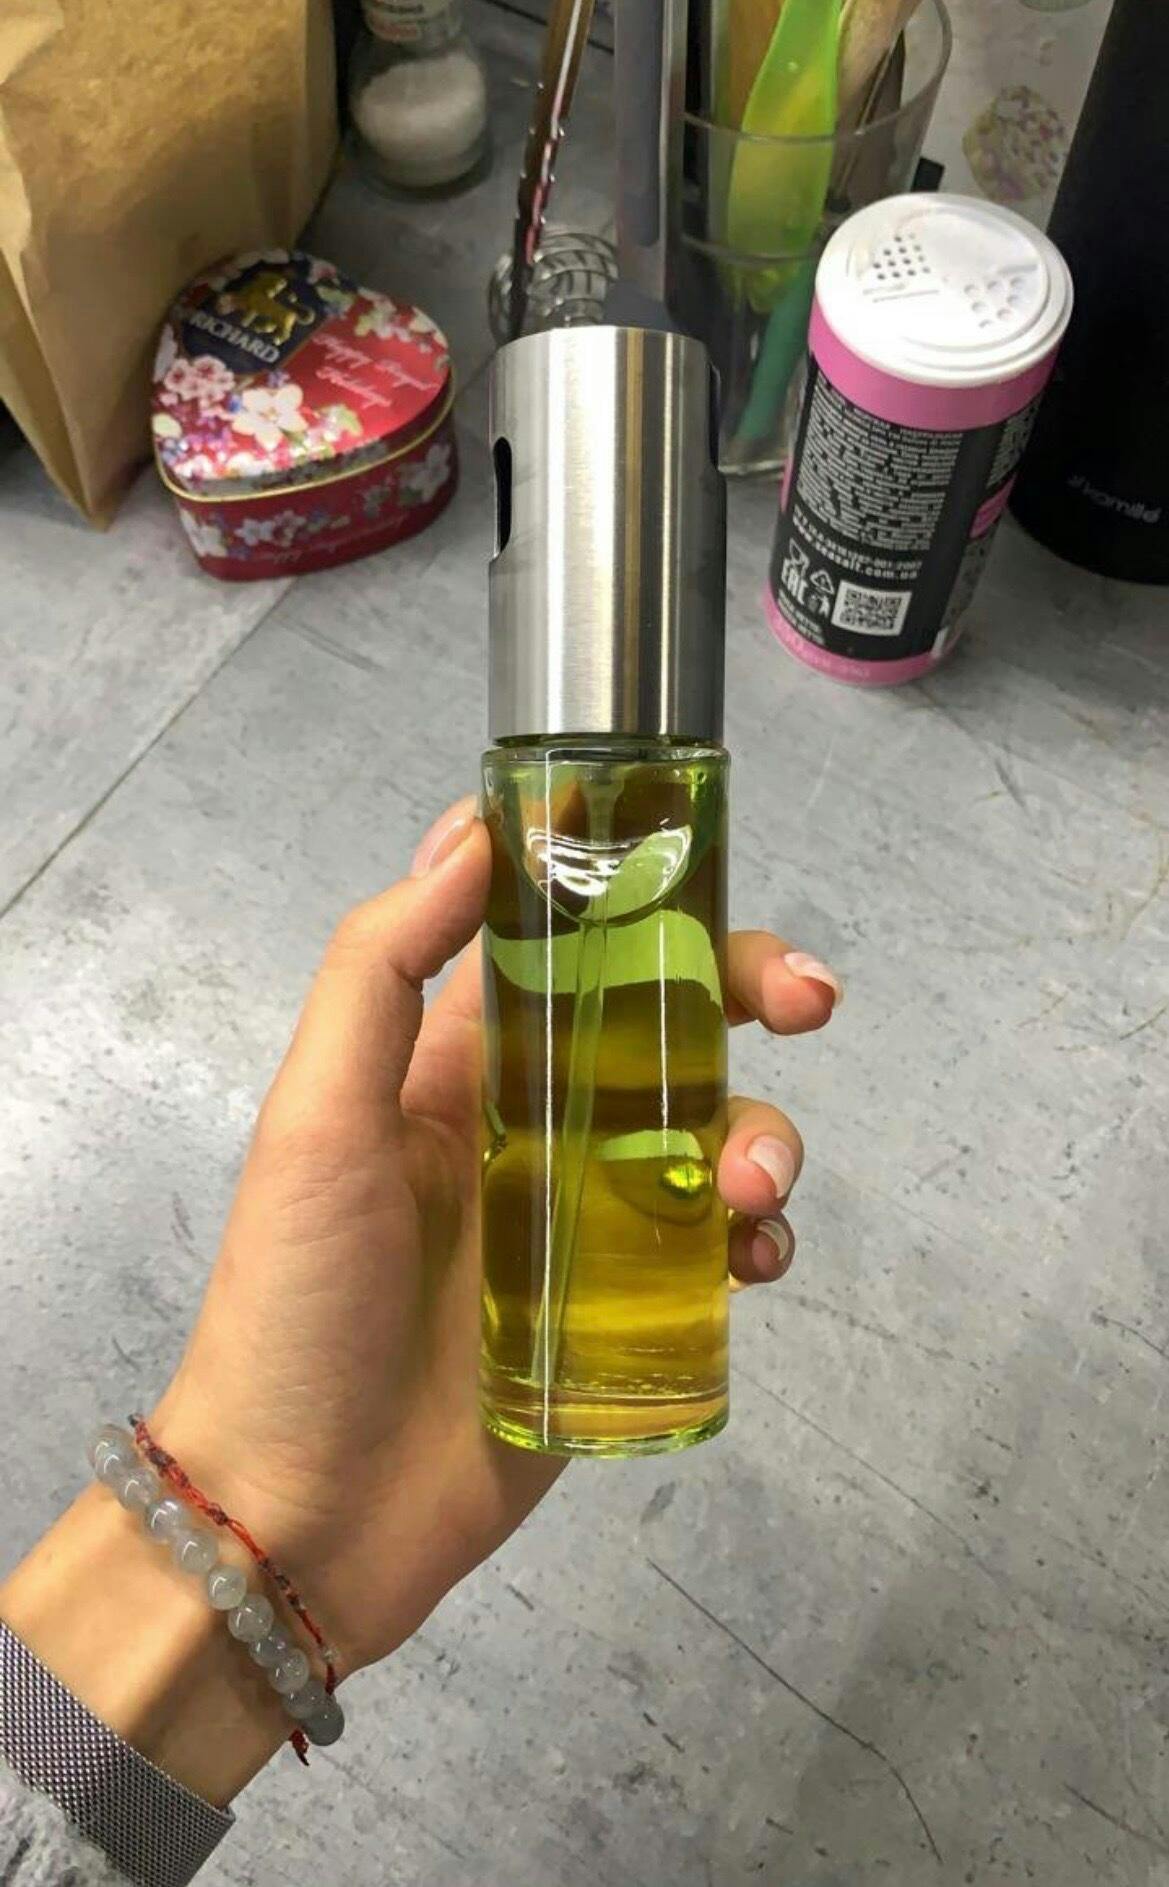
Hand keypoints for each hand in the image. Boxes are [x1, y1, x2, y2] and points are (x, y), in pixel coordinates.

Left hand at [152, 799, 840, 1677]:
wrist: (310, 1514)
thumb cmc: (299, 1300)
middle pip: (670, 1028)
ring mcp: (592, 1221)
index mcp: (463, 1064)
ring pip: (716, 1136)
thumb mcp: (317, 1116)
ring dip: (764, 1137)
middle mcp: (538, 1126)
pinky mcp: (631, 1314)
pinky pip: (723, 1254)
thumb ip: (379, 969)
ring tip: (751, 1195)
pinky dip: (760, 1243)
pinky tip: (751, 1263)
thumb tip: (471, 830)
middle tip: (809, 999)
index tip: (704, 869)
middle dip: (749, 994)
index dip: (642, 894)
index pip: (568, 944)